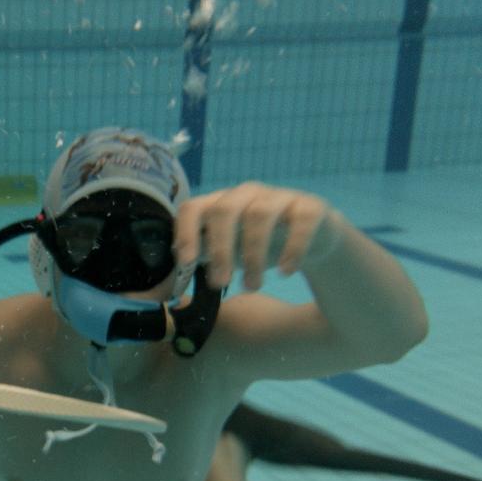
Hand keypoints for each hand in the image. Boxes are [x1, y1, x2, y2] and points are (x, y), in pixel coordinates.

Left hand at [175, 182, 340, 290]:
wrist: (311, 238)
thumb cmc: (257, 244)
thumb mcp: (226, 252)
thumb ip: (200, 259)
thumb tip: (170, 283)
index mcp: (219, 204)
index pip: (193, 207)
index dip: (186, 233)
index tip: (187, 264)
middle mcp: (246, 195)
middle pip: (224, 210)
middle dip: (219, 249)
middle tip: (220, 282)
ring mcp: (278, 197)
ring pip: (259, 216)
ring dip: (253, 256)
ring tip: (252, 286)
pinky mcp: (309, 207)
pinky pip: (300, 221)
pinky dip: (292, 248)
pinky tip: (285, 272)